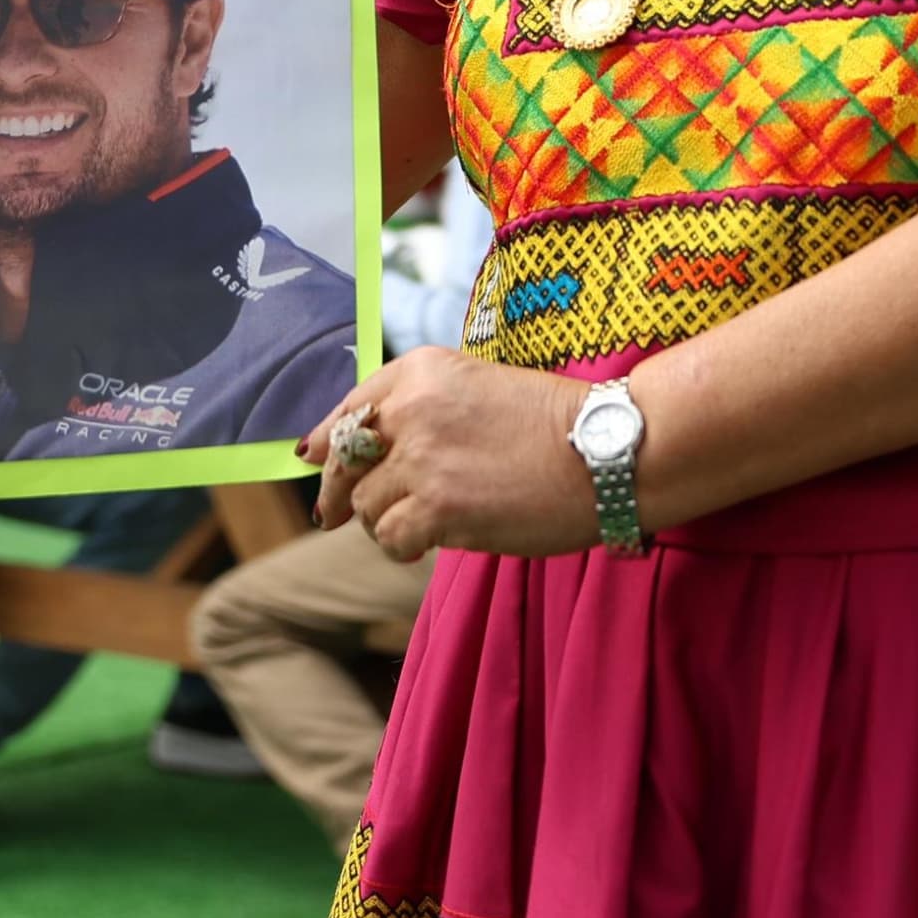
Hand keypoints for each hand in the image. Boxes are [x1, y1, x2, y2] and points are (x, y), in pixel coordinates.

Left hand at [304, 349, 597, 561]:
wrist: (605, 451)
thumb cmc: (554, 424)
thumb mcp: (478, 390)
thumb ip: (422, 411)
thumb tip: (358, 451)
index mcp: (423, 371)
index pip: (351, 407)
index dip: (326, 438)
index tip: (312, 457)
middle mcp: (413, 409)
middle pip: (345, 460)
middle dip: (337, 491)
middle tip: (333, 514)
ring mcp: (422, 460)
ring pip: (364, 505)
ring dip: (383, 521)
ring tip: (417, 526)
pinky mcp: (436, 508)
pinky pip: (389, 537)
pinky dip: (402, 546)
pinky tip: (424, 545)